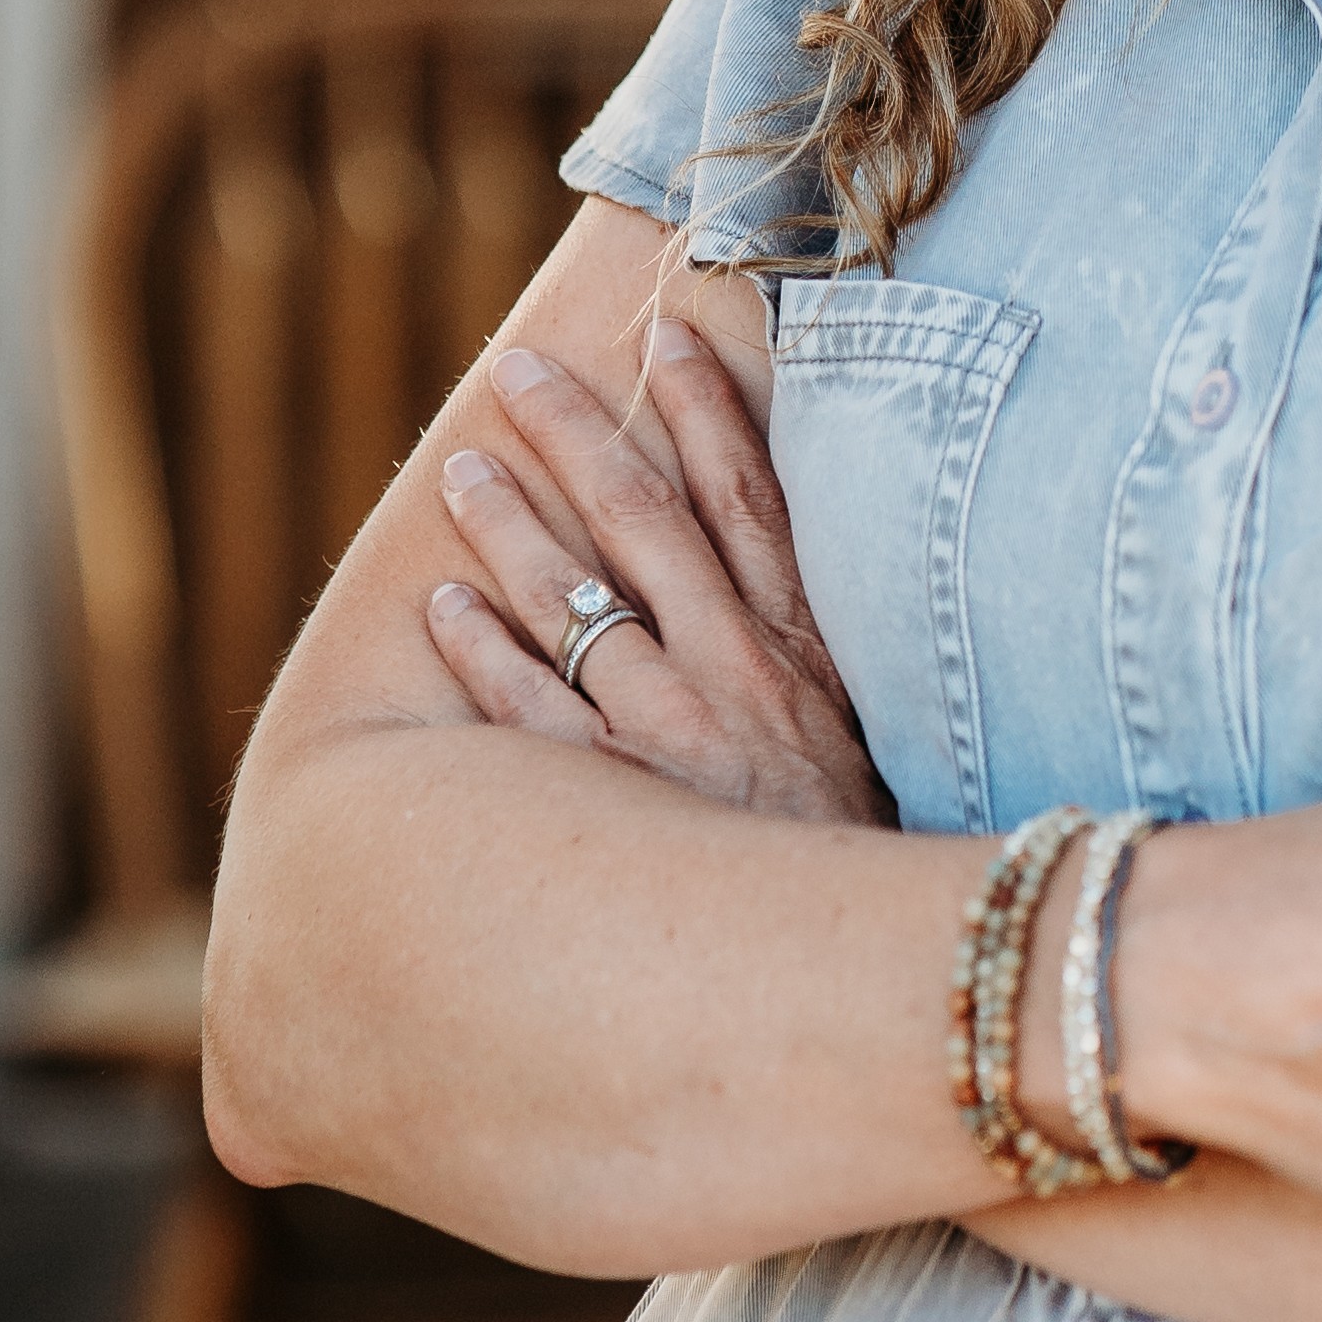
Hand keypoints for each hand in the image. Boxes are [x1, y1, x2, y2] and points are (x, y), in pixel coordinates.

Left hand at [427, 318, 892, 829]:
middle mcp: (738, 677)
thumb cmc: (872, 876)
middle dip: (582, 437)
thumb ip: (832, 686)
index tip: (668, 336)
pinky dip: (484, 652)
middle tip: (519, 373)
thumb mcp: (878, 761)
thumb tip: (804, 623)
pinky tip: (443, 605)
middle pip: (648, 525)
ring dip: (513, 528)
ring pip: (576, 602)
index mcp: (811, 656)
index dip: (709, 412)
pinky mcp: (619, 807)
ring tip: (461, 469)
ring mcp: (674, 737)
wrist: (878, 984)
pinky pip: (532, 713)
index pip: (753, 501)